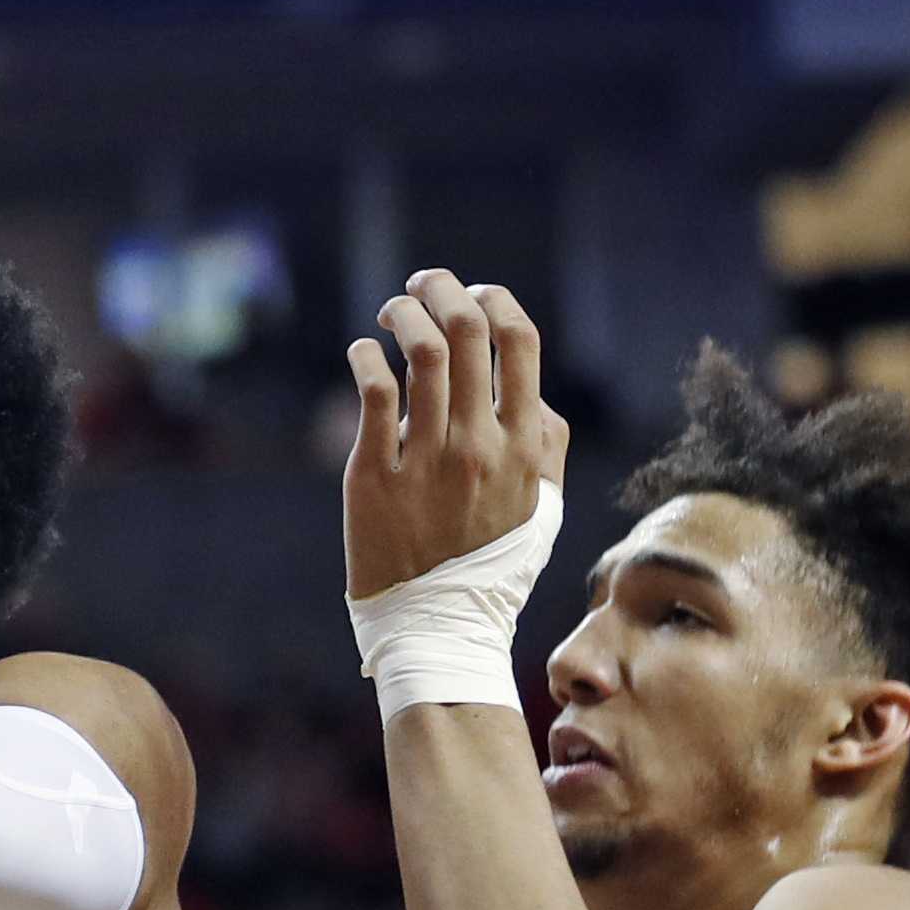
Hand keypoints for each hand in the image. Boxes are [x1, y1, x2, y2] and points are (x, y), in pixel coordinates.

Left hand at [343, 268, 567, 599]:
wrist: (437, 626)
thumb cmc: (491, 564)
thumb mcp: (544, 508)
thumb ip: (547, 445)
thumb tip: (530, 390)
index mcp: (523, 446)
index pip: (520, 342)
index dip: (497, 301)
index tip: (476, 294)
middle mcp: (478, 445)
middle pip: (467, 332)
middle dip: (443, 289)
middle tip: (423, 284)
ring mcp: (426, 459)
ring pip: (421, 353)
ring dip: (403, 313)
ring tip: (391, 312)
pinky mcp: (375, 475)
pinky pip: (372, 394)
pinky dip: (365, 357)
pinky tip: (362, 353)